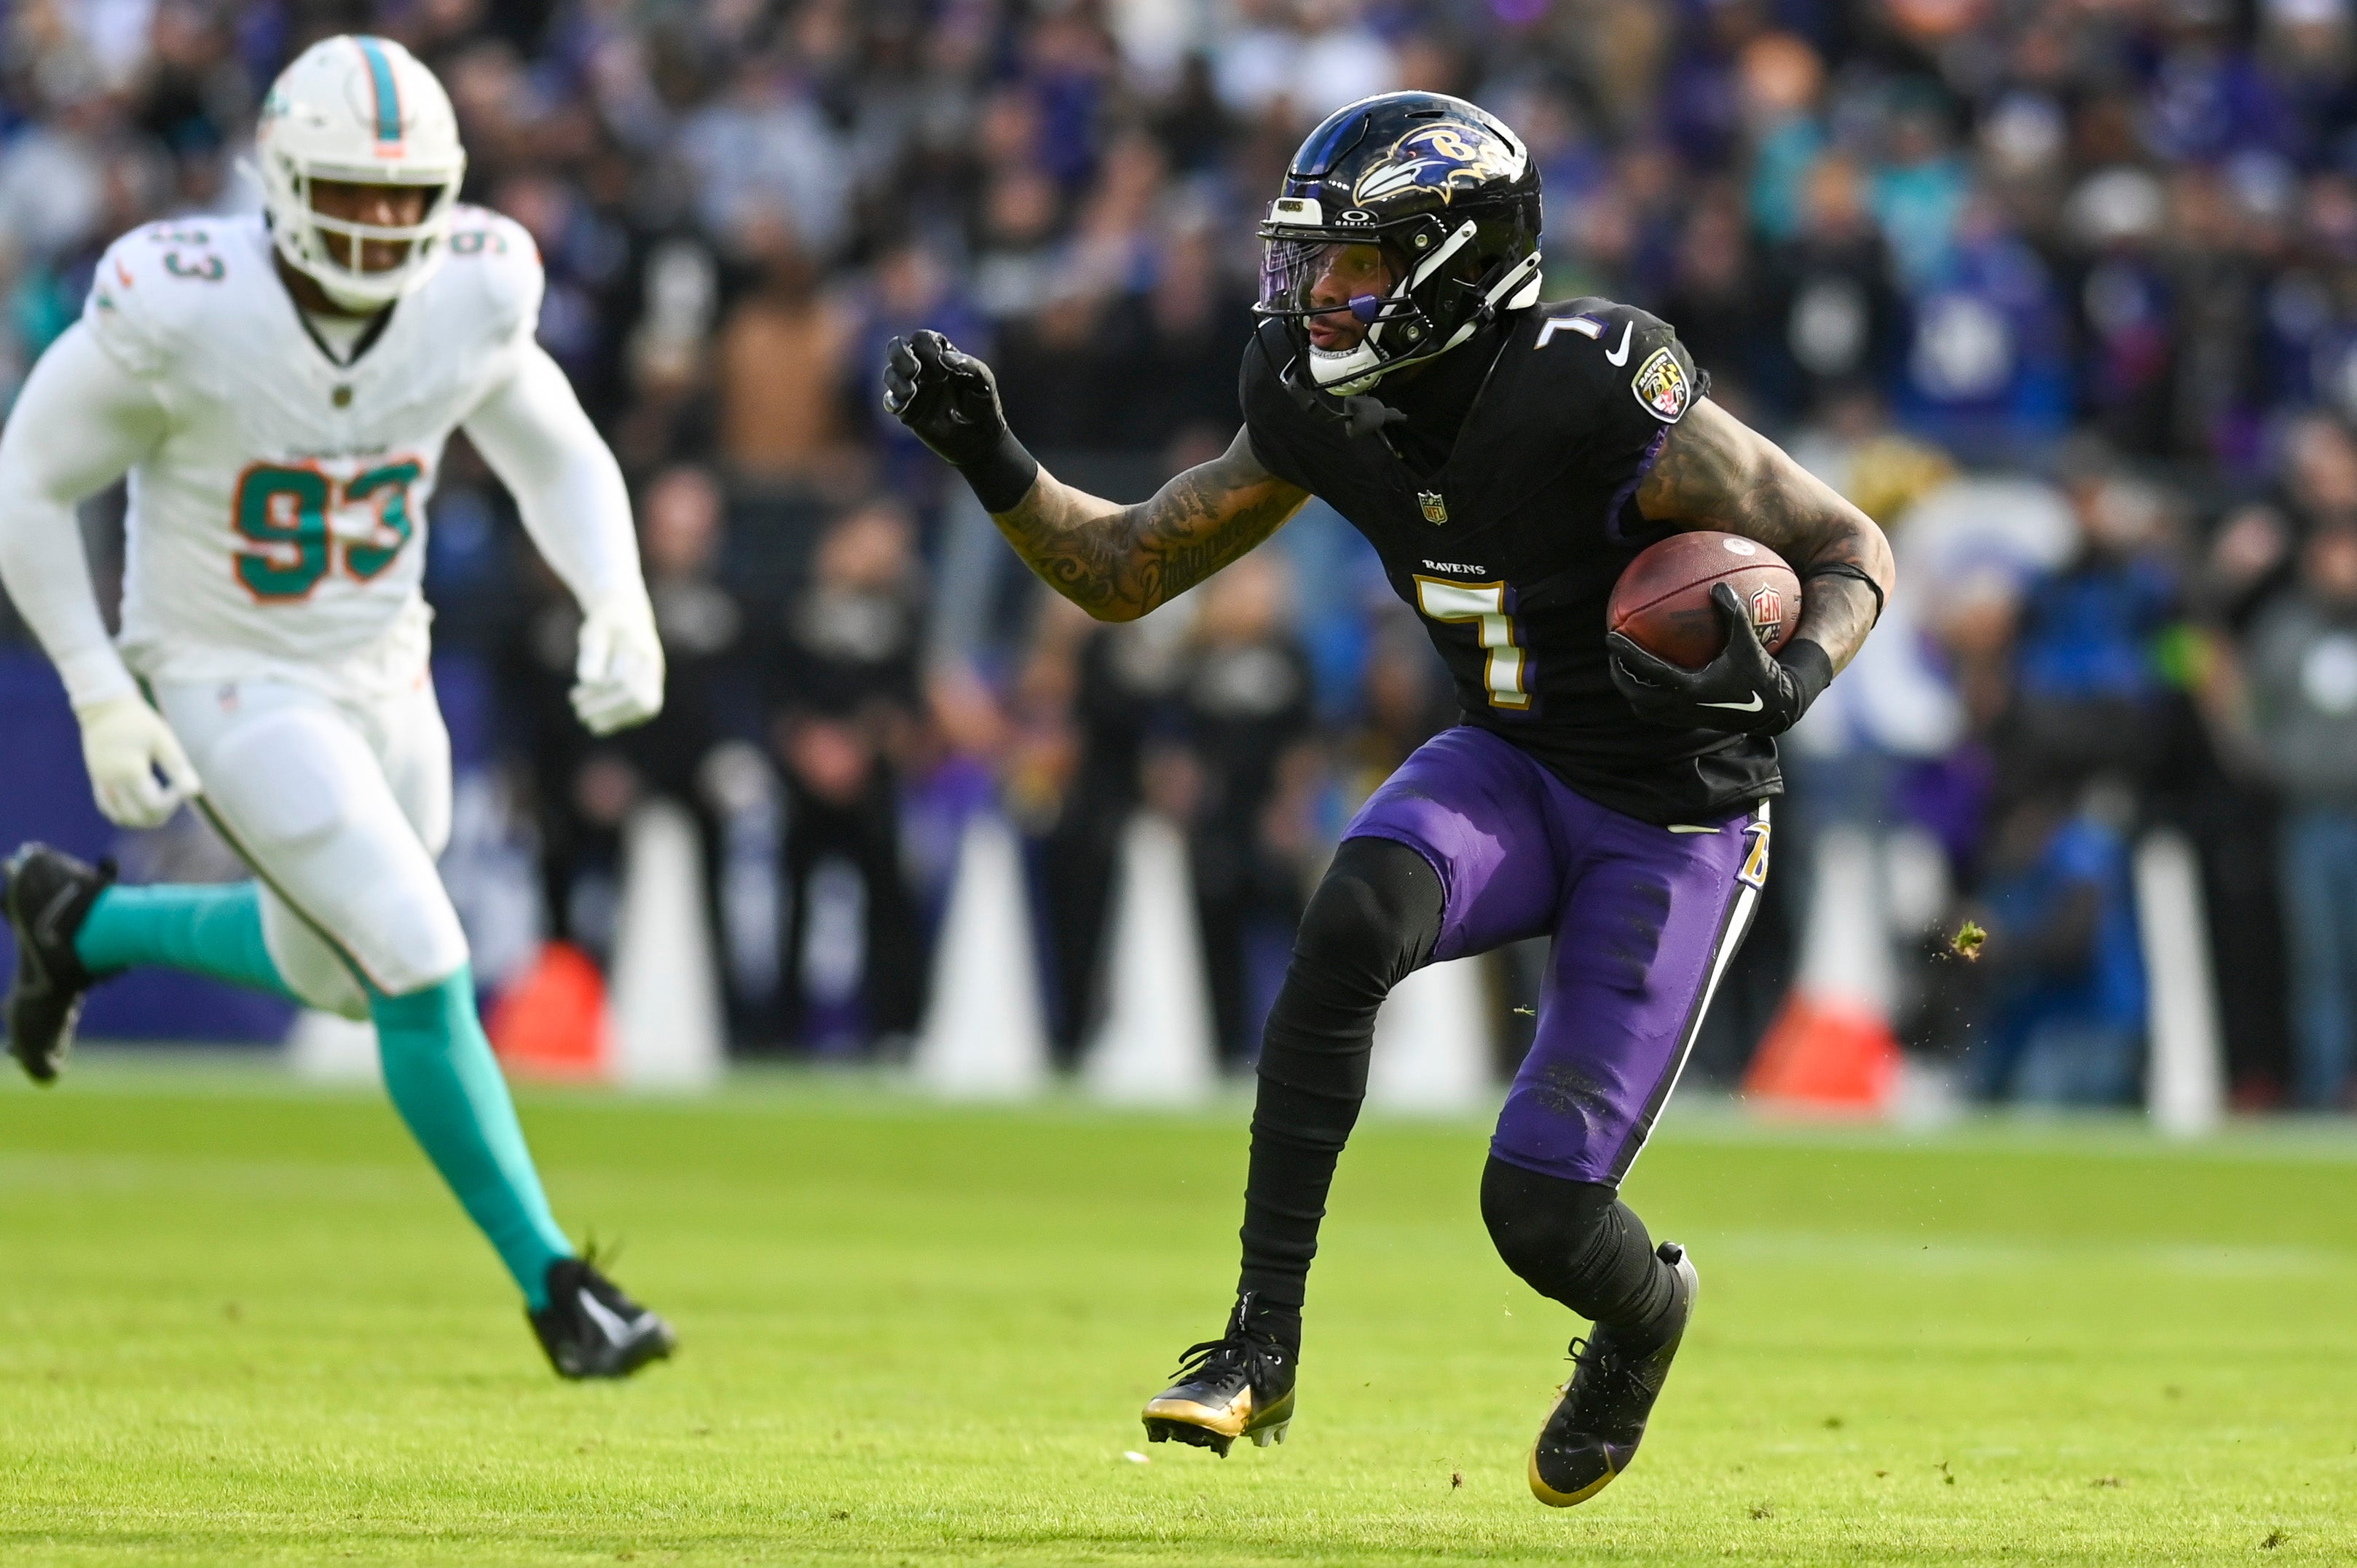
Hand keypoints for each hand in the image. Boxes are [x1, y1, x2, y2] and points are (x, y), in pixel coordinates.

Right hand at [76, 695, 200, 827]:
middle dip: (161, 813)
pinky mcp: (96, 780)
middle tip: (173, 794)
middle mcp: (112, 782)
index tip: (180, 785)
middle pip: (138, 817)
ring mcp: (101, 783)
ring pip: (122, 817)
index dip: (172, 802)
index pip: (153, 806)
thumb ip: (178, 768)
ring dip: (143, 816)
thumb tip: (195, 792)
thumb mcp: (163, 741)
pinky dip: (125, 813)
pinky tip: (140, 803)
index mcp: (130, 773)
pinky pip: (108, 808)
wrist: (105, 707)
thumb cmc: (139, 720)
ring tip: (159, 799)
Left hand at [573, 595, 664, 735]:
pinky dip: (620, 720)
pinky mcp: (652, 689)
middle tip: (578, 712)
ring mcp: (656, 677)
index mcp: (639, 647)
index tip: (574, 696)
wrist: (627, 615)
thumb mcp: (593, 633)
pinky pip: (642, 712)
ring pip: (644, 707)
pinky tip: (598, 723)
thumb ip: (592, 654)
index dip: (598, 693)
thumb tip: (588, 682)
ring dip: (614, 717)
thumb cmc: (605, 625)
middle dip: (606, 709)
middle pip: (636, 696)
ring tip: (585, 718)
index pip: (622, 680)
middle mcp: (653, 664)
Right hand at [881, 330, 1009, 467]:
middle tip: (915, 370)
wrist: (981, 438)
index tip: (943, 371)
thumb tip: (944, 357)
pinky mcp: (907, 411)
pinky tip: (901, 406)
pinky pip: (890, 401)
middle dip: (900, 354)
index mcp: (941, 355)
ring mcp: (913, 389)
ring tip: (911, 392)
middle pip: (897, 347)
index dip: (927, 349)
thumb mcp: (984, 382)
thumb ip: (969, 365)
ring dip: (897, 379)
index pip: (922, 338)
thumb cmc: (984, 404)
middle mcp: (923, 368)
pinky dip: (892, 400)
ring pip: (890, 373)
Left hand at [1607, 582, 1831, 735]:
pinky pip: (1655, 711)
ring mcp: (1682, 717)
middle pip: (1634, 693)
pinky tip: (1648, 679)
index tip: (1610, 635)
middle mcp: (1681, 706)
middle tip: (1613, 653)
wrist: (1773, 710)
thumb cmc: (1760, 673)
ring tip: (1623, 667)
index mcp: (1690, 688)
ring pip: (1641, 706)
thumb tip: (1718, 585)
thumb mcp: (1748, 642)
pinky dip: (1645, 695)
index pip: (1647, 669)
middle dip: (1618, 673)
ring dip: (1629, 687)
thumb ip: (1733, 613)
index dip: (1626, 653)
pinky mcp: (1687, 721)